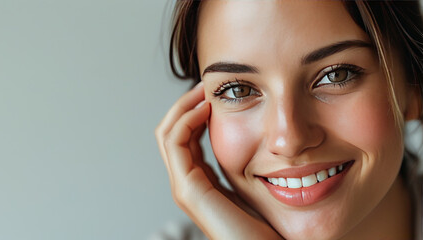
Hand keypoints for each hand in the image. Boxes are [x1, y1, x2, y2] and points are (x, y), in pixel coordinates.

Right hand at [155, 83, 282, 239]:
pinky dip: (185, 120)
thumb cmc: (266, 224)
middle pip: (170, 131)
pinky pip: (175, 143)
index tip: (213, 92)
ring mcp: (184, 186)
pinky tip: (205, 108)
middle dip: (185, 104)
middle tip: (205, 84)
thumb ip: (245, 162)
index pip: (184, 136)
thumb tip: (255, 134)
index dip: (194, 110)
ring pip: (167, 133)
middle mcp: (187, 181)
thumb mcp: (253, 183)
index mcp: (200, 179)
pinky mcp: (188, 190)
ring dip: (183, 106)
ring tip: (203, 91)